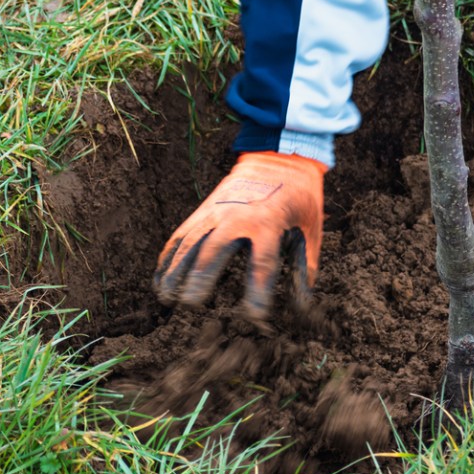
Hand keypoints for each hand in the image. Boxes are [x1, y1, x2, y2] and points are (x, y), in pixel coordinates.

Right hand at [154, 151, 325, 320]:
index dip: (257, 291)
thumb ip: (306, 265)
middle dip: (200, 277)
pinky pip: (182, 233)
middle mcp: (237, 217)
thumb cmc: (300, 197)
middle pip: (213, 250)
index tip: (254, 316)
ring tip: (166, 296)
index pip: (262, 263)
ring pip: (189, 242)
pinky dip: (170, 255)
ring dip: (175, 269)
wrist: (279, 157)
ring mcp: (216, 211)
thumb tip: (303, 304)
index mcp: (269, 223)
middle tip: (191, 304)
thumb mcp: (312, 228)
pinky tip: (160, 277)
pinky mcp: (204, 209)